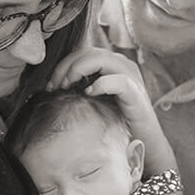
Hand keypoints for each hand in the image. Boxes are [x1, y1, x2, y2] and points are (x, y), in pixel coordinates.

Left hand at [49, 48, 174, 172]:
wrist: (144, 142)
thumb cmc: (117, 122)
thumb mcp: (95, 100)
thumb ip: (80, 88)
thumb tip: (53, 85)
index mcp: (111, 64)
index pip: (82, 52)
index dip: (63, 64)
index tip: (50, 84)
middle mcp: (122, 65)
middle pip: (88, 52)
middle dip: (66, 67)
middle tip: (54, 86)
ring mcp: (131, 76)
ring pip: (101, 59)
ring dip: (78, 71)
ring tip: (68, 88)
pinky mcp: (136, 93)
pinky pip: (119, 81)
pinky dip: (101, 85)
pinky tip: (88, 95)